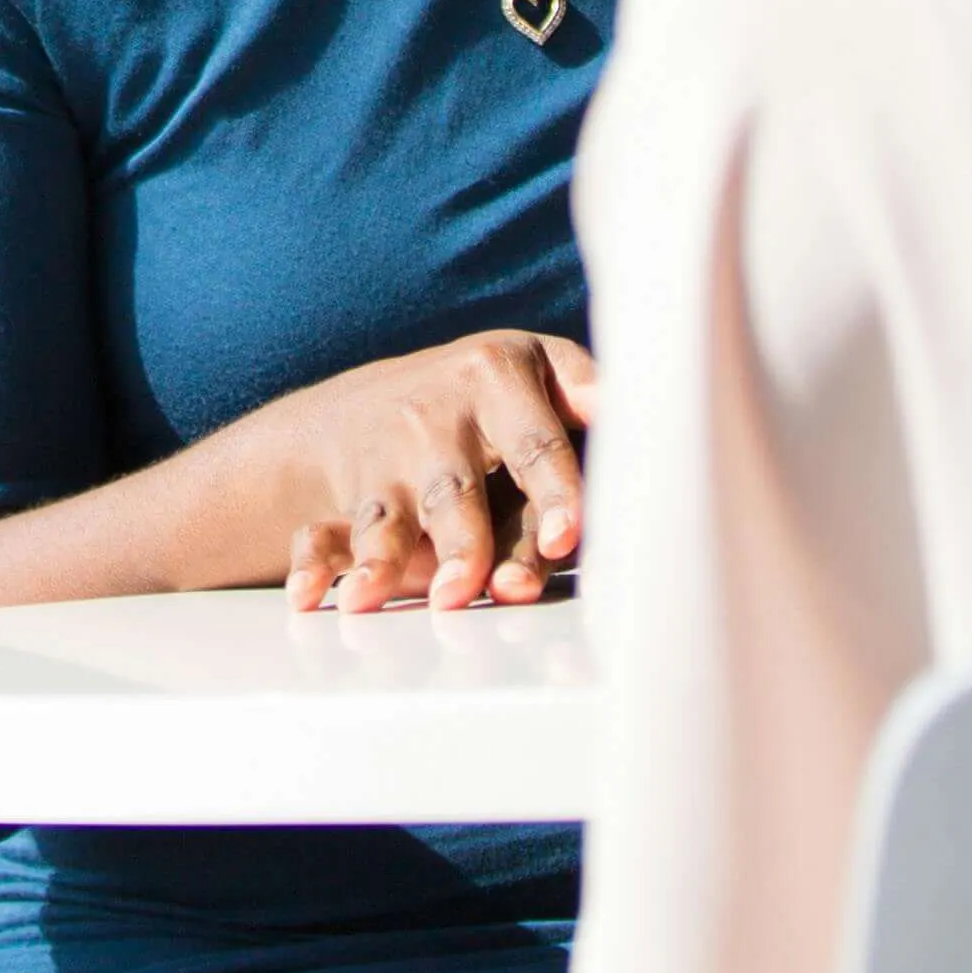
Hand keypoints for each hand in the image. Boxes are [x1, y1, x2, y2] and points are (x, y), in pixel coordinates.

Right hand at [271, 330, 594, 615]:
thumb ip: (589, 402)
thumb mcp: (537, 377)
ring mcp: (388, 452)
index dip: (553, 490)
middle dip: (468, 540)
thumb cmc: (490, 408)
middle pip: (458, 487)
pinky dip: (317, 566)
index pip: (535, 442)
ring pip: (393, 514)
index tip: (565, 537)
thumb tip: (659, 429)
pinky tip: (312, 598)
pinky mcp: (350, 491)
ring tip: (388, 598)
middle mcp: (439, 412)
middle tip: (489, 589)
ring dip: (389, 559)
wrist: (369, 405)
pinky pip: (326, 532)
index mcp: (499, 374)